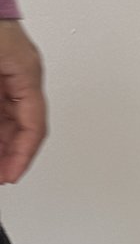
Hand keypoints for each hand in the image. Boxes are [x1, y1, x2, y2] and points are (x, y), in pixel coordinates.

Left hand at [0, 20, 46, 182]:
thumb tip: (0, 140)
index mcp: (28, 73)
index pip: (33, 128)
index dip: (21, 157)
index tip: (10, 175)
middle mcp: (22, 73)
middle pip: (22, 125)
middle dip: (9, 152)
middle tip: (0, 173)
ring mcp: (9, 67)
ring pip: (9, 115)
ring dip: (2, 139)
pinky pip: (1, 102)